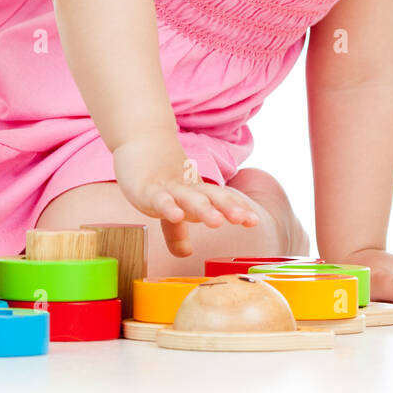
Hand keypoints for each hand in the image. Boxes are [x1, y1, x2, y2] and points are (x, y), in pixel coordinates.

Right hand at [111, 133, 261, 257]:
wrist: (139, 139)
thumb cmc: (157, 175)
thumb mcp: (170, 205)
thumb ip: (177, 231)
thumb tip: (185, 253)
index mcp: (196, 191)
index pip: (220, 199)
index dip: (237, 208)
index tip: (253, 220)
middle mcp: (186, 188)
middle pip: (210, 197)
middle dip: (228, 208)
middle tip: (243, 219)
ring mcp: (167, 187)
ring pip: (188, 197)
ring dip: (203, 209)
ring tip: (217, 222)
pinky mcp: (146, 188)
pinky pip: (158, 198)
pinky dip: (167, 207)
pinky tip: (176, 215)